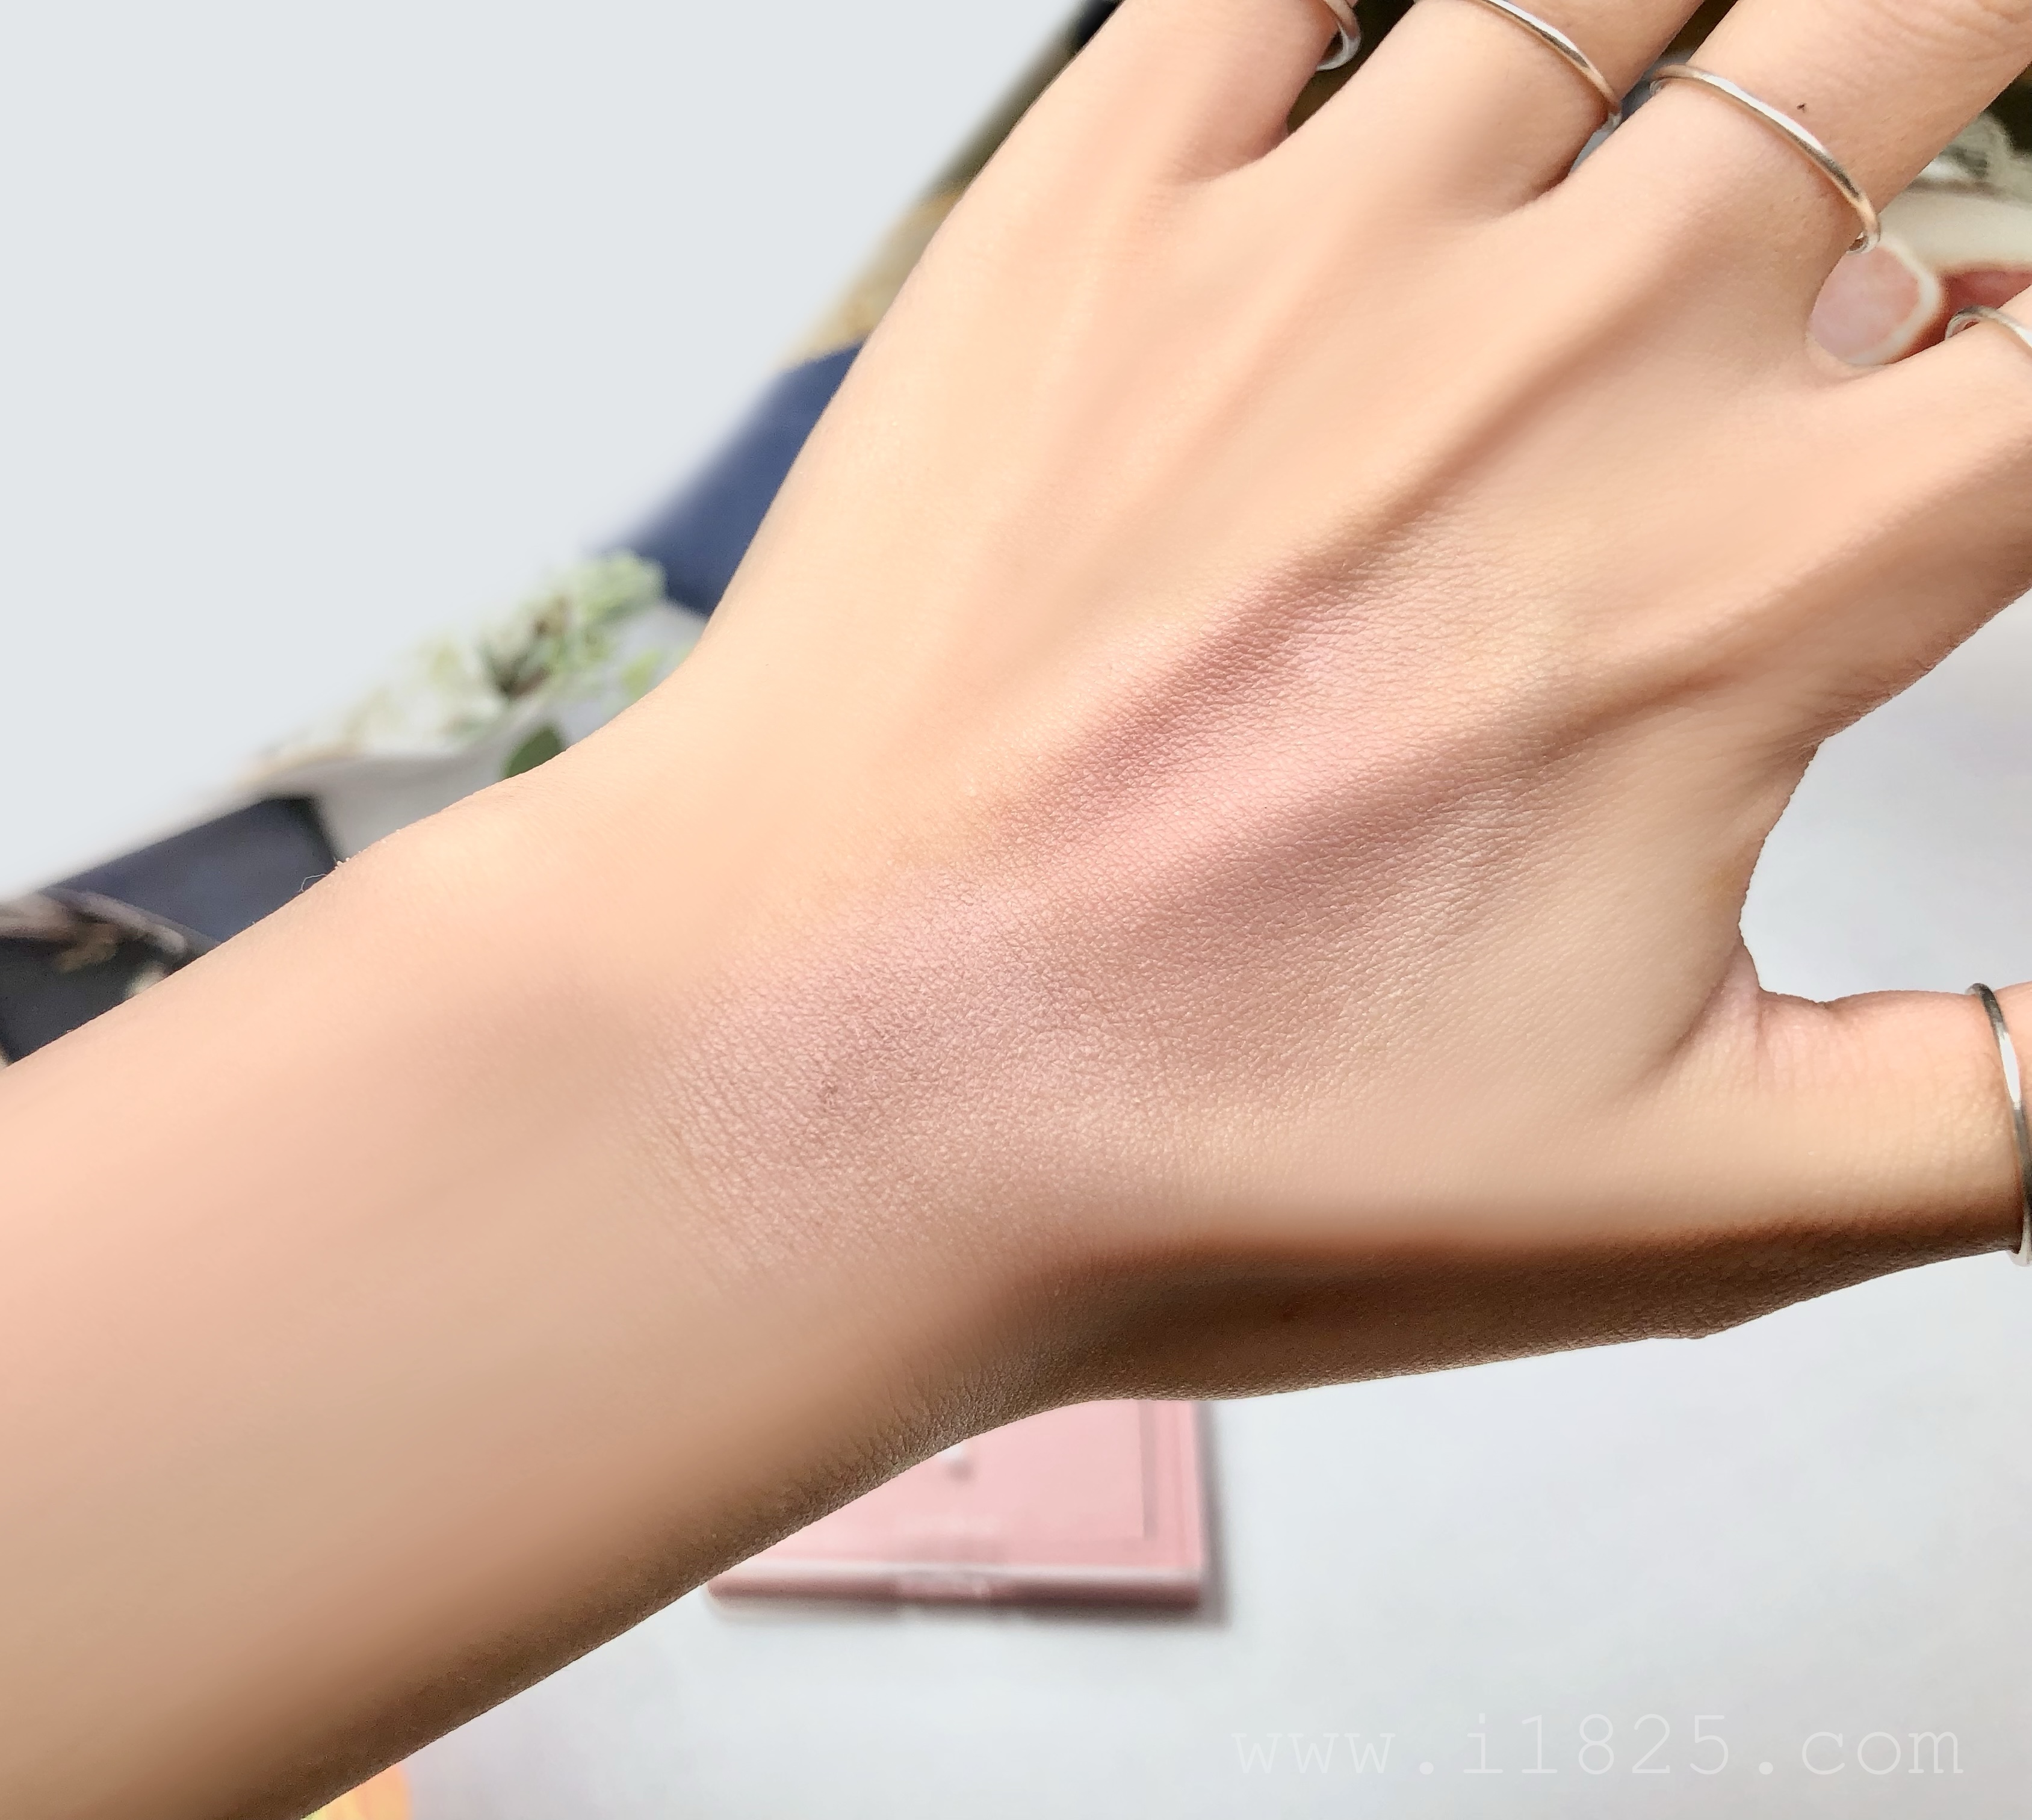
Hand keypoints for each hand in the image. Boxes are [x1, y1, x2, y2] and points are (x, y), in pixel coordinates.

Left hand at [527, 0, 2031, 1400]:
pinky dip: (1334, 2)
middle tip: (1911, 103)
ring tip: (1669, 101)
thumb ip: (1981, 1105)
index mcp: (1738, 584)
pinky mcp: (1080, 221)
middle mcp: (1554, 362)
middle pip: (1901, 34)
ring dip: (1683, 17)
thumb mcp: (1666, 1199)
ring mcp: (1305, 255)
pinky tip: (1369, 65)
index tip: (1994, 377)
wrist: (814, 1074)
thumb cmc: (1180, 1146)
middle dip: (1951, 38)